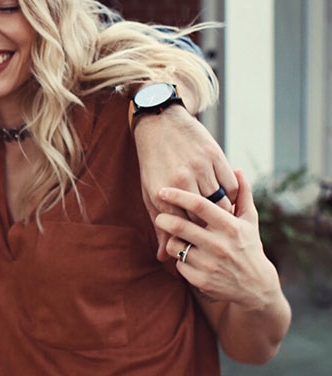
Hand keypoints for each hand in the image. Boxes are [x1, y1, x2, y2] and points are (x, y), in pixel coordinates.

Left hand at [134, 104, 237, 260]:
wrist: (159, 123)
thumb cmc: (152, 164)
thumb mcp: (149, 193)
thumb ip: (160, 226)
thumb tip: (162, 258)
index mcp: (165, 191)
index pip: (184, 226)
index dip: (193, 240)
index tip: (198, 248)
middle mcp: (184, 178)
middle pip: (204, 218)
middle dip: (209, 232)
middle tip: (213, 240)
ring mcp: (200, 165)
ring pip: (221, 203)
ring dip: (222, 216)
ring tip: (220, 225)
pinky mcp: (214, 154)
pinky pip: (231, 185)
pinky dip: (232, 197)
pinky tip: (226, 202)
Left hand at [154, 170, 280, 310]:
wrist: (256, 288)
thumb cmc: (249, 247)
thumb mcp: (250, 221)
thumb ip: (242, 195)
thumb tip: (237, 169)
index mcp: (231, 227)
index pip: (200, 205)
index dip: (178, 196)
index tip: (163, 191)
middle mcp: (220, 245)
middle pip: (181, 226)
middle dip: (164, 218)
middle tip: (160, 215)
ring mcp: (211, 264)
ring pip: (175, 246)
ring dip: (171, 240)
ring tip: (176, 237)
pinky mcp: (203, 281)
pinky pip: (179, 264)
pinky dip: (179, 259)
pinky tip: (188, 256)